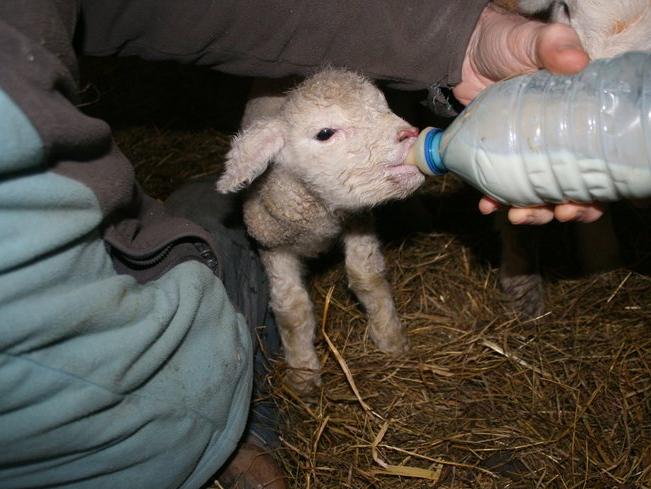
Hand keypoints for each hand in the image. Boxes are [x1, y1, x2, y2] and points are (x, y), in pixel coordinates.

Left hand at [454, 4, 600, 224]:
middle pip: (571, 188)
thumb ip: (553, 45)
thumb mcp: (533, 40)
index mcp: (577, 119)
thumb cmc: (505, 43)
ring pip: (537, 195)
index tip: (581, 200)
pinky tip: (487, 205)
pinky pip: (500, 186)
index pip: (597, 161)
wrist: (462, 52)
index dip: (596, 189)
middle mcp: (556, 141)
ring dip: (531, 212)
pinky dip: (495, 200)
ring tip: (517, 215)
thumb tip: (576, 61)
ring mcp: (525, 152)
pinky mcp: (497, 157)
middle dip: (565, 208)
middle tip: (555, 212)